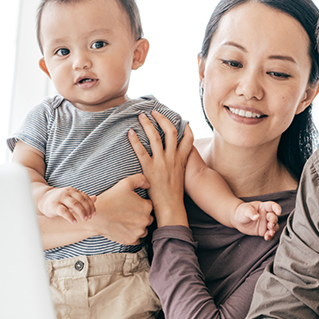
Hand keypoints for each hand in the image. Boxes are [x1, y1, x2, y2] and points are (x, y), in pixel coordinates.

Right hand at [38, 186, 96, 223]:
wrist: (43, 200)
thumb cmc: (61, 200)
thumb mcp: (72, 198)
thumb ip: (83, 199)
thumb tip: (96, 198)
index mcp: (73, 191)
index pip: (85, 197)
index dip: (91, 205)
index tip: (94, 213)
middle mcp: (67, 193)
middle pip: (81, 200)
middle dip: (87, 209)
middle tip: (90, 217)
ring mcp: (60, 198)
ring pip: (74, 204)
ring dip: (81, 212)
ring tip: (85, 219)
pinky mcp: (54, 206)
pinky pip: (64, 211)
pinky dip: (70, 217)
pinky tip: (74, 222)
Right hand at [88, 174, 152, 245]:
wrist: (97, 217)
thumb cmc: (110, 199)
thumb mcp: (125, 184)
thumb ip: (140, 179)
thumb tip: (149, 184)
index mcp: (147, 207)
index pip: (148, 205)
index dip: (139, 204)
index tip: (130, 204)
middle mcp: (146, 220)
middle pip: (147, 217)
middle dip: (140, 215)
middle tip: (127, 213)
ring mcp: (139, 231)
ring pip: (144, 229)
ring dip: (138, 226)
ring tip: (126, 221)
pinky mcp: (132, 240)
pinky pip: (138, 239)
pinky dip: (133, 235)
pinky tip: (125, 229)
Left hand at [128, 111, 193, 226]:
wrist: (171, 207)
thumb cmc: (174, 194)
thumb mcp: (181, 176)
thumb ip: (178, 165)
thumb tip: (175, 160)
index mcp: (181, 159)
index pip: (188, 139)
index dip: (186, 128)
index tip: (183, 120)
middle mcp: (173, 158)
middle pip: (171, 132)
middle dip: (162, 119)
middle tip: (154, 112)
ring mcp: (162, 163)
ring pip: (156, 137)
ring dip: (148, 124)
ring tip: (141, 116)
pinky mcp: (150, 169)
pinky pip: (141, 151)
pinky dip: (135, 140)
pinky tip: (130, 133)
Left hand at [233, 200, 281, 239]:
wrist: (238, 220)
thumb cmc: (242, 211)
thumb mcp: (245, 210)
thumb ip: (251, 213)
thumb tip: (257, 216)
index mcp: (264, 207)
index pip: (272, 206)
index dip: (277, 208)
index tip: (279, 212)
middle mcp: (267, 215)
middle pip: (274, 218)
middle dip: (274, 221)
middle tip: (271, 225)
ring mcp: (266, 223)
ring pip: (274, 227)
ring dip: (274, 230)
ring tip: (270, 233)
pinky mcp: (264, 231)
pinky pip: (269, 234)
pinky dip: (270, 236)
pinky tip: (267, 238)